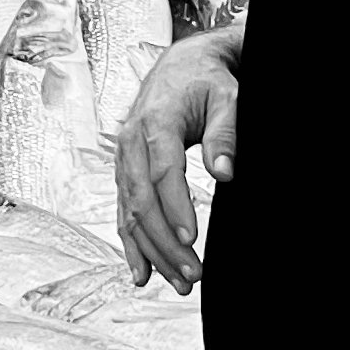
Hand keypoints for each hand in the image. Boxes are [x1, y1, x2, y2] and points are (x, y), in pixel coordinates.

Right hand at [114, 28, 240, 292]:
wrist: (179, 67)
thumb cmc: (206, 81)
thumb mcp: (226, 98)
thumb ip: (225, 133)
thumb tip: (225, 172)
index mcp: (155, 121)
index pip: (162, 171)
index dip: (175, 208)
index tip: (193, 239)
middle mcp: (131, 141)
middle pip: (141, 199)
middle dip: (165, 242)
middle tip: (193, 275)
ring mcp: (123, 156)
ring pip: (130, 210)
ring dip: (151, 250)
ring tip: (179, 282)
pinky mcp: (124, 169)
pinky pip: (123, 210)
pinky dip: (131, 244)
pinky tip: (142, 273)